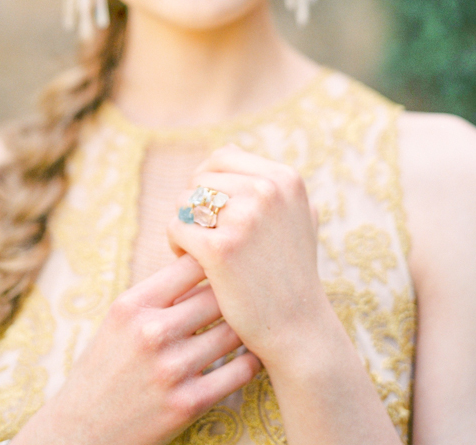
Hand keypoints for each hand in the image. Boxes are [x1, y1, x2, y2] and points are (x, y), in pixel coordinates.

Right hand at [14, 254, 260, 444]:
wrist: (83, 431)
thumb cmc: (105, 368)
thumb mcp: (119, 320)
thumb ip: (158, 293)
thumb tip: (205, 263)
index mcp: (133, 305)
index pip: (191, 264)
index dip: (216, 260)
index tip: (229, 263)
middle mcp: (152, 333)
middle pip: (217, 296)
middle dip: (237, 293)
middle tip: (254, 291)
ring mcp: (171, 369)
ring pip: (233, 332)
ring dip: (248, 327)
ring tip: (259, 320)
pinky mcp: (188, 404)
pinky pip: (238, 372)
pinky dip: (251, 360)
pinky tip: (252, 354)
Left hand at [168, 144, 324, 369]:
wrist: (299, 328)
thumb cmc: (290, 271)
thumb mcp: (294, 216)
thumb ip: (267, 182)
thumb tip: (229, 148)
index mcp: (284, 177)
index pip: (223, 156)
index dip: (208, 181)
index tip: (212, 211)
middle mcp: (267, 190)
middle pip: (200, 179)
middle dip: (195, 206)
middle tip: (204, 235)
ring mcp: (244, 218)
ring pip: (184, 201)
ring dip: (185, 225)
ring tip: (199, 250)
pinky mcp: (220, 248)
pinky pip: (176, 228)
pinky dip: (177, 246)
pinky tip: (195, 265)